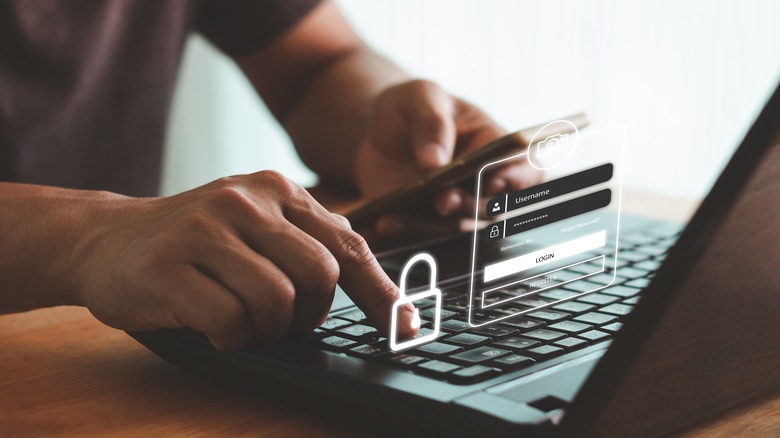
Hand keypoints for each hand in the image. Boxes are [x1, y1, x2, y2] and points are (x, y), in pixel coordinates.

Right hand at [74, 171, 416, 349]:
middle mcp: (245, 201)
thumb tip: (374, 283)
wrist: (106, 238)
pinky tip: (210, 324)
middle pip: (321, 277)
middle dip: (310, 315)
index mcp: (277, 190)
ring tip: (241, 318)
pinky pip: (231, 322)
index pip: (349, 246)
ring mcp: (206, 231)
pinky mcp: (171, 267)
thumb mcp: (255, 223)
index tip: (403, 328)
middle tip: (283, 320)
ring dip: (267, 328)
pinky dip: (230, 337)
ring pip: (278, 301)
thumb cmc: (195, 240)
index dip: (381, 294)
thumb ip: (307, 241)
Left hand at [355, 80, 541, 240]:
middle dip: (468, 206)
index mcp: (494, 146)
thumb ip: (432, 122)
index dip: (515, 178)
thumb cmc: (413, 105)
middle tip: (444, 201)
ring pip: (453, 227)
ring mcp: (455, 206)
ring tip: (395, 217)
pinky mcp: (427, 221)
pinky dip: (403, 232)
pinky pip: (421, 234)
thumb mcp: (420, 96)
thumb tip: (435, 161)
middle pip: (490, 205)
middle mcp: (482, 183)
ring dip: (429, 226)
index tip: (494, 181)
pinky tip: (382, 224)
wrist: (380, 129)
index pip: (523, 167)